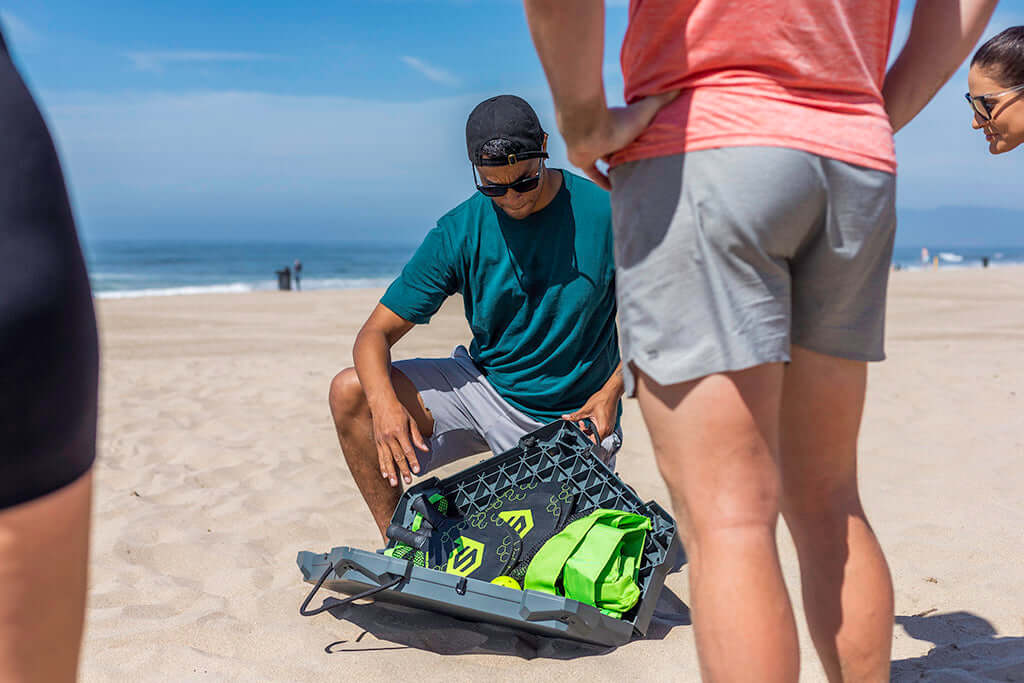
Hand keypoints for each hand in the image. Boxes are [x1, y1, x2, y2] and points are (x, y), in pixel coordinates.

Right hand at [370, 399, 427, 486]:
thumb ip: (417, 436)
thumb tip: (425, 449)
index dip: (413, 461)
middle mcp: (389, 437)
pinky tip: (385, 475)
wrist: (381, 402)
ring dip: (391, 473)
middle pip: (397, 457)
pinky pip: (380, 456)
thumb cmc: (397, 410)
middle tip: (408, 480)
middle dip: (403, 470)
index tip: (417, 470)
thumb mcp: (410, 420)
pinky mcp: (377, 442)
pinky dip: (382, 466)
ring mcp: (382, 440)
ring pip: (387, 459)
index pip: (408, 450)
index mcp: (400, 431)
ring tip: (394, 483)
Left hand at [558, 91, 678, 189]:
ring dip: (614, 165)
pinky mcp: (582, 160)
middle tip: (640, 163)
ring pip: (605, 158)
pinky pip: (592, 173)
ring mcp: (592, 147)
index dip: (637, 138)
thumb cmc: (617, 120)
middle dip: (626, 153)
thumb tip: (679, 87)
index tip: (647, 145)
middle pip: (617, 146)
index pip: (629, 131)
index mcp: (619, 124)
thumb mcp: (645, 110)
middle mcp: (605, 135)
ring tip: (629, 176)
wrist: (588, 129)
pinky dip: (600, 180)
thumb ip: (661, 99)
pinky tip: (612, 188)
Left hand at [562, 388, 618, 445]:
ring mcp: (609, 427)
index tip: (579, 433)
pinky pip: (600, 430)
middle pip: (595, 439)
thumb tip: (565, 417)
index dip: (585, 440)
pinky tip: (589, 420)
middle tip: (580, 424)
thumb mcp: (586, 409)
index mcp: (603, 429)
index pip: (594, 442)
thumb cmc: (602, 400)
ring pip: (597, 435)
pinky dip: (593, 427)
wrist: (611, 393)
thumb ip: (575, 416)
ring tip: (583, 421)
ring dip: (589, 430)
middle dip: (586, 433)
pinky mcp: (609, 424)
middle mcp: (608, 430)